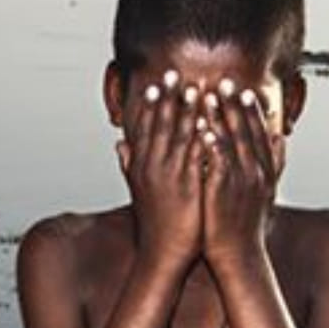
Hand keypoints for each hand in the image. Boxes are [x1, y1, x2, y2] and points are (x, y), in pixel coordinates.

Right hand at [118, 69, 204, 268]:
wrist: (163, 253)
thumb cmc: (154, 223)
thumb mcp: (136, 190)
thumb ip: (128, 164)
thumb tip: (118, 144)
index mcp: (139, 166)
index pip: (143, 128)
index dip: (149, 105)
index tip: (155, 84)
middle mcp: (152, 167)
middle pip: (159, 126)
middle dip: (167, 98)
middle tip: (173, 74)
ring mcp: (170, 176)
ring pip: (178, 137)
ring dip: (186, 111)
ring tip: (194, 89)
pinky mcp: (188, 185)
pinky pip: (196, 156)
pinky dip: (201, 137)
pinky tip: (210, 122)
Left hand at [203, 77, 283, 264]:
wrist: (239, 256)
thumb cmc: (247, 226)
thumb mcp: (268, 191)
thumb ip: (275, 162)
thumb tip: (283, 138)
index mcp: (265, 171)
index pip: (260, 134)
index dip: (252, 111)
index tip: (245, 90)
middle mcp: (256, 172)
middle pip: (246, 131)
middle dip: (235, 104)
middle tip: (225, 81)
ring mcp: (241, 180)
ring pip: (231, 141)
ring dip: (221, 116)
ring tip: (209, 95)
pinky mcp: (223, 190)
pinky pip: (217, 161)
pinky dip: (211, 142)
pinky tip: (202, 127)